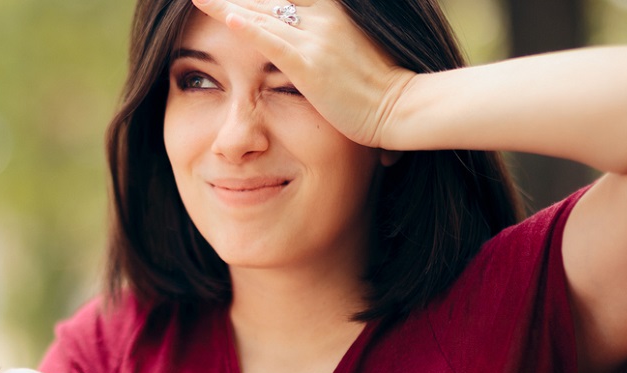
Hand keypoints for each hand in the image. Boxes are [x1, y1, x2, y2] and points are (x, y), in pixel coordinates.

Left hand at [190, 0, 415, 147]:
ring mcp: (316, 39)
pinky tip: (226, 17)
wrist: (400, 108)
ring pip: (263, 14)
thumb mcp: (352, 50)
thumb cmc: (378, 87)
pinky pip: (272, 41)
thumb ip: (327, 40)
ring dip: (227, 5)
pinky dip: (248, 28)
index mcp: (332, 12)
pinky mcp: (309, 65)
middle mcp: (322, 17)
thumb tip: (310, 45)